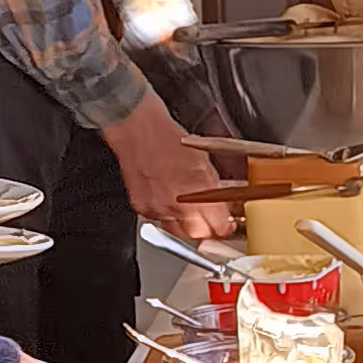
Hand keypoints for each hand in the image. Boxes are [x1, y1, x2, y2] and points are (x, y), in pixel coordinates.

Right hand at [101, 89, 234, 239]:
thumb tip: (222, 203)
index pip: (217, 226)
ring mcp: (157, 207)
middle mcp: (176, 203)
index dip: (224, 227)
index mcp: (197, 189)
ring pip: (177, 231)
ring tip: (186, 208)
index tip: (226, 223)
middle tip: (209, 219)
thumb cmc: (167, 136)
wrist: (137, 128)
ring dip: (184, 224)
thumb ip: (213, 186)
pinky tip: (166, 197)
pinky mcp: (141, 206)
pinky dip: (164, 213)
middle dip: (205, 229)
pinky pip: (158, 220)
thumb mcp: (202, 158)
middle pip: (197, 234)